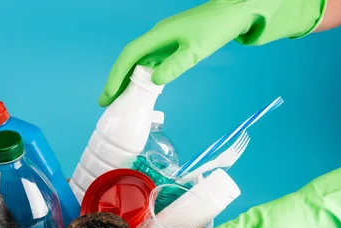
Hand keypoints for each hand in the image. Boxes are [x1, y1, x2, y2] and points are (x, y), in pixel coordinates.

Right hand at [99, 0, 325, 106]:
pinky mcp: (172, 44)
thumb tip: (153, 81)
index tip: (108, 95)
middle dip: (116, 80)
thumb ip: (174, 65)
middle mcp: (157, 37)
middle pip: (129, 59)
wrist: (234, 13)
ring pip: (139, 61)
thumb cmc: (215, 29)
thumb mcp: (196, 50)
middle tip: (106, 102)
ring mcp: (164, 40)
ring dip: (127, 79)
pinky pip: (150, 61)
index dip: (116, 76)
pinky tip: (141, 88)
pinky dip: (142, 76)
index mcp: (158, 36)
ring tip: (119, 99)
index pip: (129, 56)